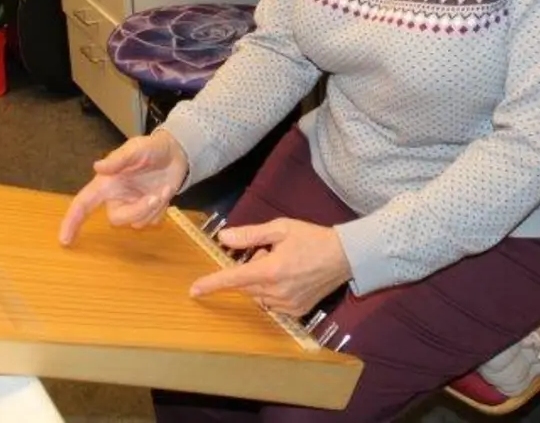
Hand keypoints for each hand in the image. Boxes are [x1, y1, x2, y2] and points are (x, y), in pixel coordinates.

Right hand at [59, 130, 189, 245]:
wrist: (176, 154)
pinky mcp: (149, 211)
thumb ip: (117, 159)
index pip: (83, 204)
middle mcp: (117, 197)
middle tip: (155, 197)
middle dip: (137, 211)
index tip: (64, 240)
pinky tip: (165, 193)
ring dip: (153, 208)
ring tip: (163, 188)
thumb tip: (97, 167)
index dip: (71, 221)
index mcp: (107, 183)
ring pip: (137, 222)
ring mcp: (133, 205)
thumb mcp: (135, 148)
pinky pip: (152, 222)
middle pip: (116, 219)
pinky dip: (161, 209)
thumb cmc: (151, 148)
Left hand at [189, 218, 351, 316]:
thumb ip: (250, 234)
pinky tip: (289, 277)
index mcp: (270, 269)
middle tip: (266, 252)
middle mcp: (277, 291)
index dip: (212, 284)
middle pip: (245, 286)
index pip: (234, 279)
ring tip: (282, 264)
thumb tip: (223, 237)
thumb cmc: (312, 238)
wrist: (345, 257)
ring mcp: (287, 304)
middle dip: (248, 270)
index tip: (194, 290)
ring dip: (260, 281)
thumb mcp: (280, 228)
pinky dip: (272, 291)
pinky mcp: (296, 311)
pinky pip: (272, 303)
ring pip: (258, 296)